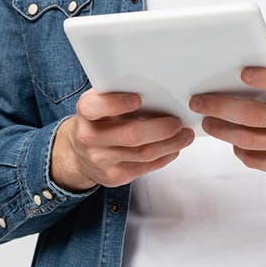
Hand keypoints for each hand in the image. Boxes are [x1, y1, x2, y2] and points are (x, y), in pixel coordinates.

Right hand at [50, 90, 194, 191]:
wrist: (80, 154)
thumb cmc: (99, 121)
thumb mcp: (101, 104)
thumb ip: (119, 95)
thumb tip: (160, 90)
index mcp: (85, 113)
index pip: (95, 107)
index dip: (116, 103)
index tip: (138, 98)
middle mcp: (89, 138)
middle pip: (131, 135)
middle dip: (161, 128)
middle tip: (178, 122)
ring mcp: (101, 160)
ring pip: (143, 154)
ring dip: (170, 144)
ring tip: (185, 135)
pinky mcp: (114, 177)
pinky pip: (145, 168)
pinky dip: (164, 157)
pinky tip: (174, 148)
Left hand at [191, 65, 265, 180]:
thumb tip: (247, 74)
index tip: (242, 73)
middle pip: (256, 115)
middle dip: (221, 106)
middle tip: (199, 101)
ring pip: (249, 140)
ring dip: (222, 130)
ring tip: (207, 121)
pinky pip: (256, 160)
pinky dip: (239, 149)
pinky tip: (231, 139)